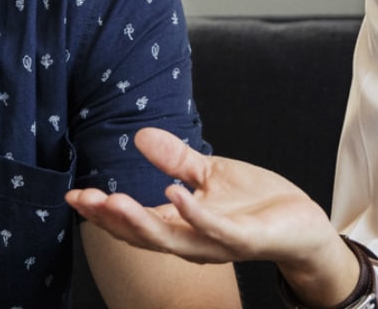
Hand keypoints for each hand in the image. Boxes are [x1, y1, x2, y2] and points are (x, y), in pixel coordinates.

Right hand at [66, 127, 360, 304]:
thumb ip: (176, 160)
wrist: (304, 223)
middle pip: (144, 234)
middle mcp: (193, 240)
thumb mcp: (210, 174)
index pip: (135, 221)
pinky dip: (193, 214)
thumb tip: (139, 135)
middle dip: (112, 219)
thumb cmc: (257, 203)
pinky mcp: (245, 239)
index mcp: (181, 224)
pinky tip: (174, 193)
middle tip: (83, 201)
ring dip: (141, 222)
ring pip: (172, 239)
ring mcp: (218, 242)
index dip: (103, 212)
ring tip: (113, 201)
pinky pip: (215, 229)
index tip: (73, 196)